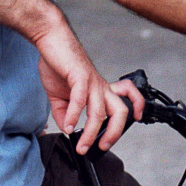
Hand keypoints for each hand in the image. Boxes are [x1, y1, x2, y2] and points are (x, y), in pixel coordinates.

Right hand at [33, 22, 132, 152]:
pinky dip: (74, 115)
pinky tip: (68, 125)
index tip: (134, 121)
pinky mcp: (79, 76)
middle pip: (120, 111)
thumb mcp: (59, 96)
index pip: (125, 99)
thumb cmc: (58, 63)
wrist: (50, 39)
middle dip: (115, 133)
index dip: (136, 108)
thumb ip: (64, 113)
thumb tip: (66, 129)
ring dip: (90, 132)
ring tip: (81, 145)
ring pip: (100, 111)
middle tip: (103, 146)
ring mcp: (91, 81)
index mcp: (99, 89)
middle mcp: (99, 86)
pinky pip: (80, 100)